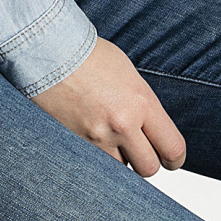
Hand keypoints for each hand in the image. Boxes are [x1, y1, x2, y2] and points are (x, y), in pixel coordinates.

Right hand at [30, 37, 185, 174]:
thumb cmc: (86, 55)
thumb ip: (143, 106)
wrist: (45, 49)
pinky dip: (94, 158)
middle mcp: (122, 123)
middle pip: (149, 168)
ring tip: (107, 138)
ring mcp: (96, 137)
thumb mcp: (128, 75)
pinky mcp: (73, 144)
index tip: (170, 160)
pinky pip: (93, 164)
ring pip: (119, 171)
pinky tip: (89, 138)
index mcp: (141, 102)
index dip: (174, 159)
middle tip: (138, 152)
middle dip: (145, 162)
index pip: (173, 148)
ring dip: (117, 161)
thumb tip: (153, 131)